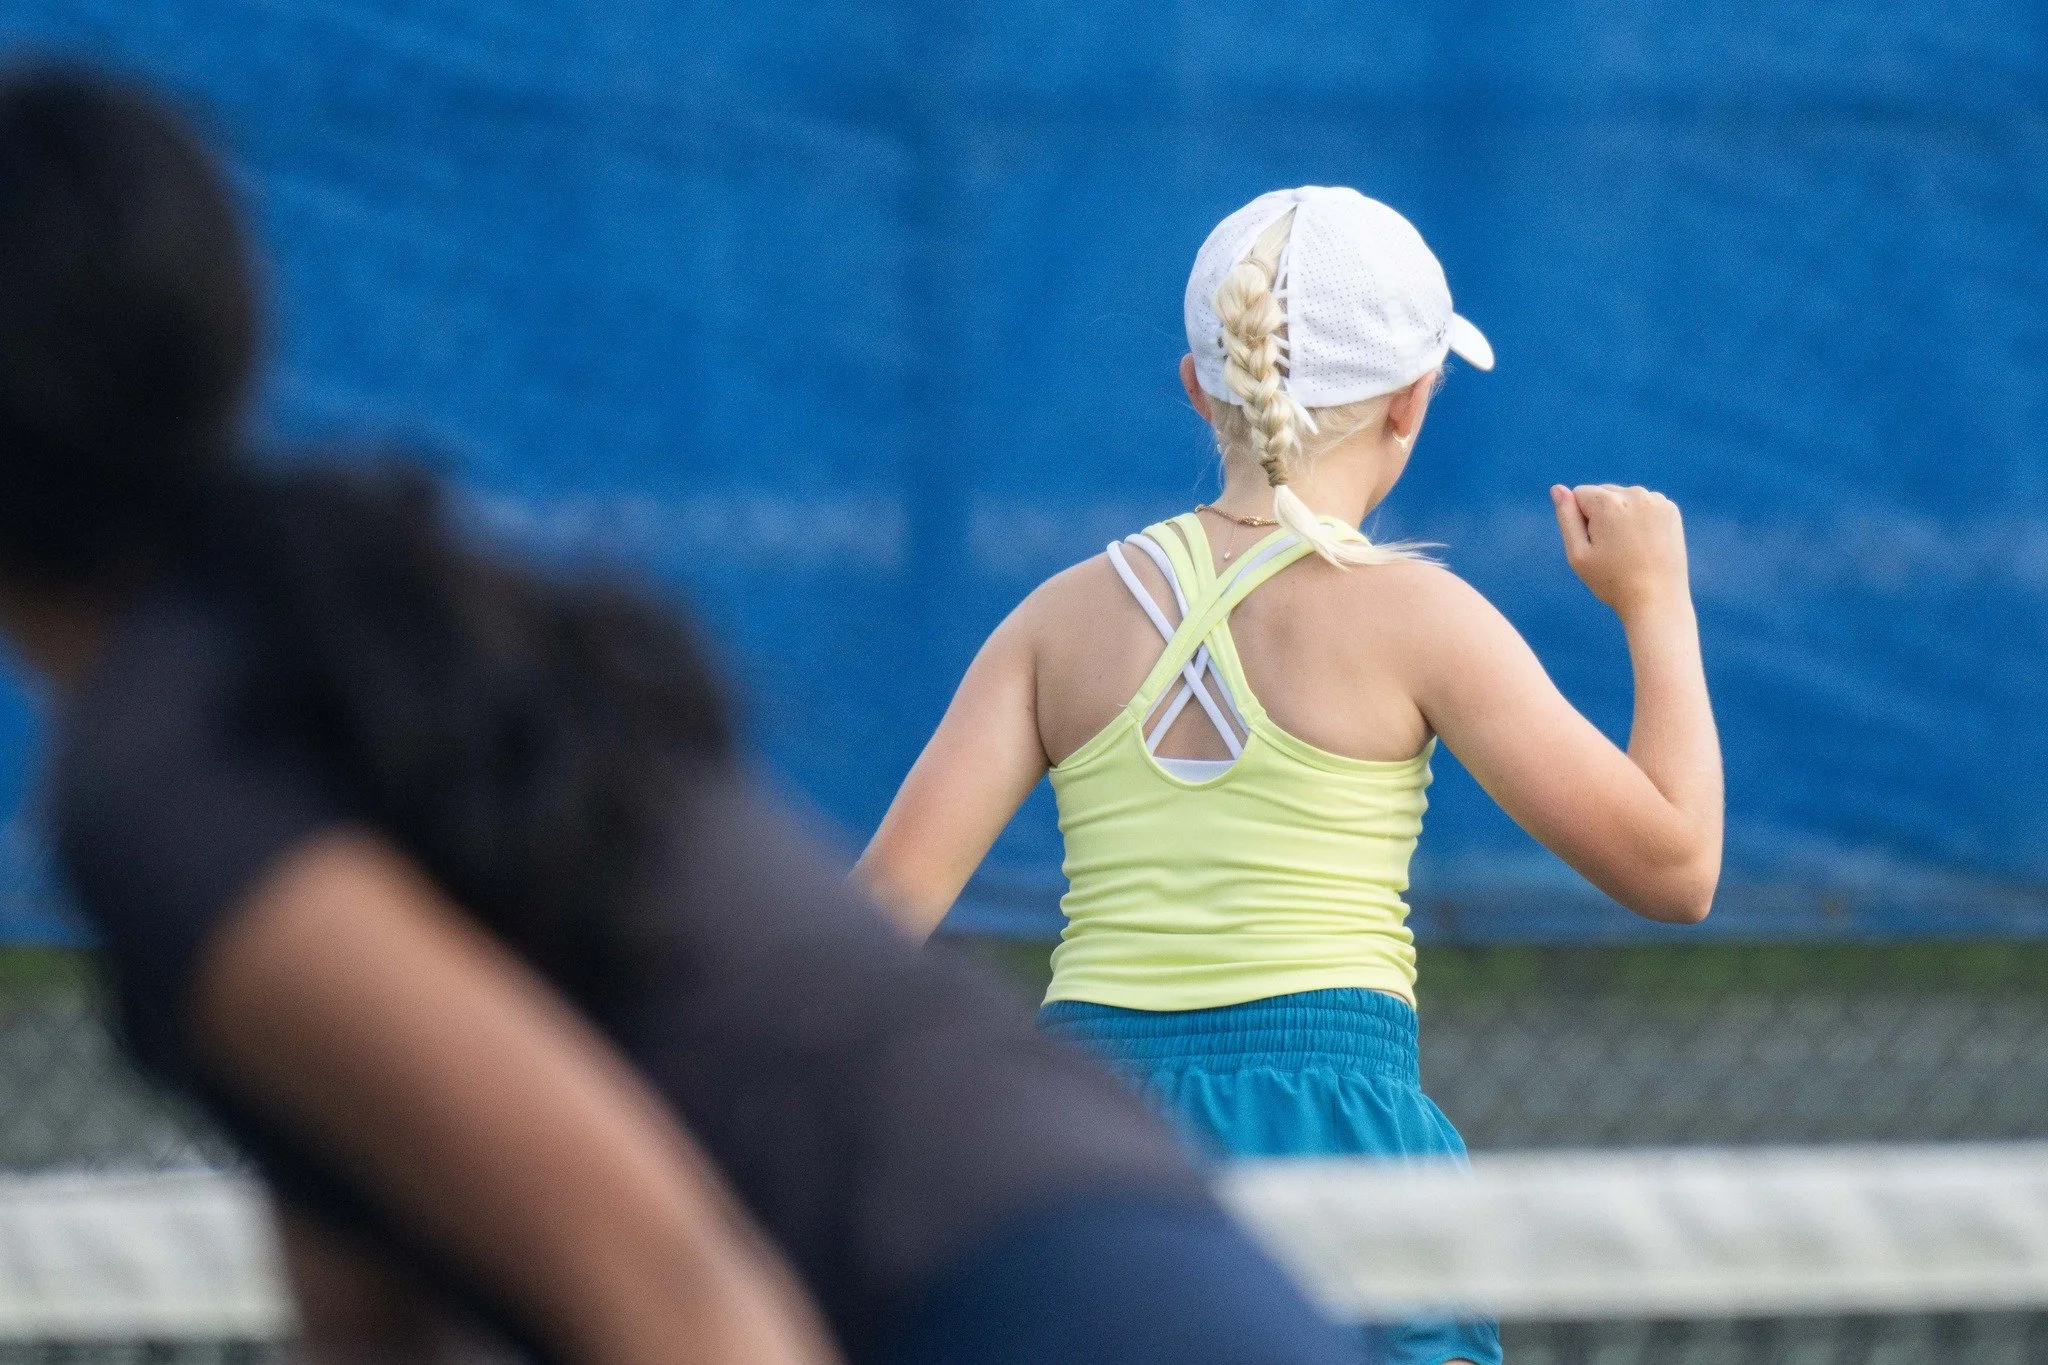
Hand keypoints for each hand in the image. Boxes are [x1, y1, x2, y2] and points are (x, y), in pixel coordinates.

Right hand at [1550, 484, 1690, 618]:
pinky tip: (1645, 542)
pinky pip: (1644, 505)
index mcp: (1608, 503)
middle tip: (1613, 549)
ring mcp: (1656, 500)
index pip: (1579, 494)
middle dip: (1601, 515)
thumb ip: (1566, 517)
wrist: (1657, 600)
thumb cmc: (1612, 581)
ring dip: (1621, 516)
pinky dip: (1641, 518)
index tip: (1595, 544)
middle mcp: (1634, 494)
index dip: (1581, 520)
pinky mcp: (1670, 509)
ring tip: (1630, 548)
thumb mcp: (1578, 553)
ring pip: (1623, 498)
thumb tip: (1557, 489)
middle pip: (1602, 493)